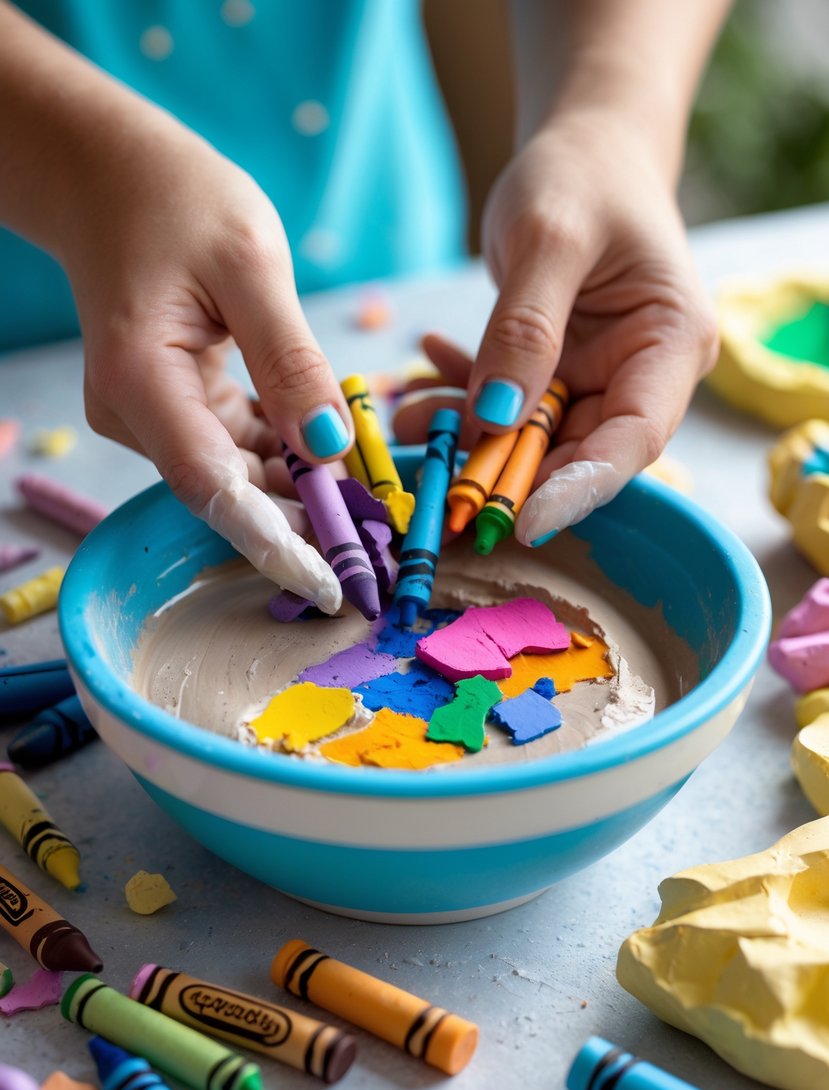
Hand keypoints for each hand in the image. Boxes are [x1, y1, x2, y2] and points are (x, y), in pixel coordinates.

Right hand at [60, 114, 350, 610]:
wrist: (112, 176)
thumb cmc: (177, 199)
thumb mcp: (250, 264)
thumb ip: (290, 360)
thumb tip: (329, 446)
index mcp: (142, 379)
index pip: (211, 487)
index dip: (273, 542)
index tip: (330, 585)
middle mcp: (137, 413)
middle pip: (228, 492)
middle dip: (304, 527)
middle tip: (380, 554)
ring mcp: (153, 414)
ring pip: (238, 476)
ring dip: (303, 496)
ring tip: (375, 516)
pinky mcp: (175, 407)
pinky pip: (238, 448)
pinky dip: (288, 459)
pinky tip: (339, 466)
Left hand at [394, 115, 718, 543]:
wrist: (584, 146)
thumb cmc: (583, 174)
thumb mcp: (549, 241)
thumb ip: (523, 330)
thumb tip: (495, 418)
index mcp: (670, 343)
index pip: (635, 437)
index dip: (580, 485)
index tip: (524, 519)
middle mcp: (641, 373)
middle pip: (579, 448)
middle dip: (507, 469)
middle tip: (442, 481)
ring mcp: (597, 376)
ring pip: (532, 434)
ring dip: (470, 435)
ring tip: (410, 421)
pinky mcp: (558, 372)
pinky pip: (507, 404)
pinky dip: (463, 396)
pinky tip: (423, 373)